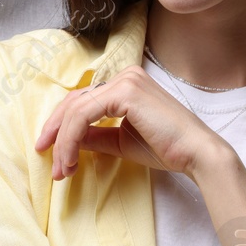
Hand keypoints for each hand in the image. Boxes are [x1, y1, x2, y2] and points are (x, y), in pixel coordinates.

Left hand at [34, 65, 225, 180]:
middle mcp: (125, 76)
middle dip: (56, 134)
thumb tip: (68, 140)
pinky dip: (71, 139)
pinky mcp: (125, 93)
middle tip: (50, 163)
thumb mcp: (120, 141)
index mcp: (126, 84)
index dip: (61, 126)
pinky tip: (70, 159)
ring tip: (62, 169)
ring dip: (63, 142)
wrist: (195, 154)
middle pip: (74, 101)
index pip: (82, 100)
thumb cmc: (165, 148)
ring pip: (75, 110)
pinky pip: (83, 115)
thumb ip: (94, 136)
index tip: (51, 153)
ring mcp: (125, 81)